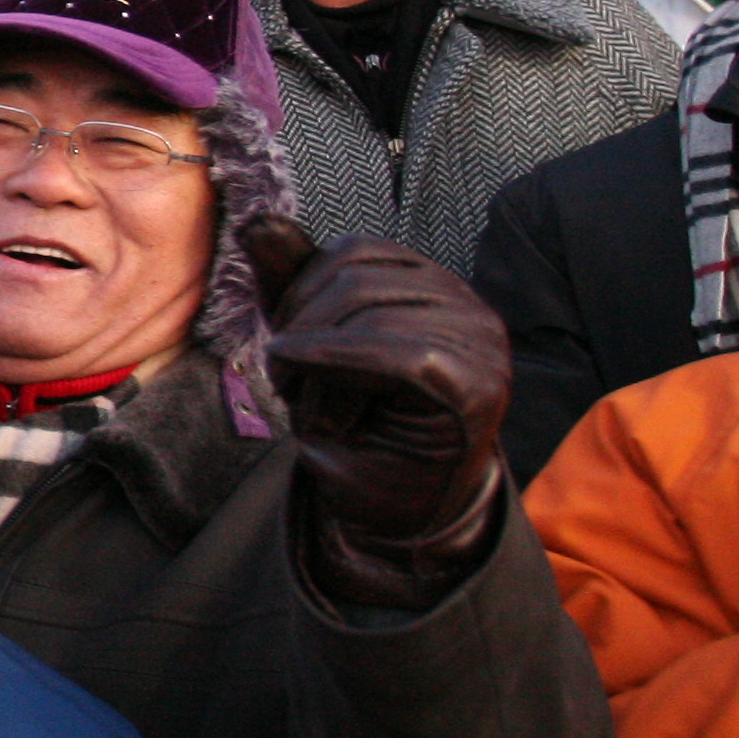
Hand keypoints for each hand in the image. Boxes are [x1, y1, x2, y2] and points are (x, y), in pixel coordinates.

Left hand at [251, 220, 510, 605]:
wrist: (394, 517)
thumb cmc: (357, 431)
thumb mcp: (309, 348)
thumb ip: (290, 283)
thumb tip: (258, 220)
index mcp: (432, 288)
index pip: (354, 251)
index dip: (300, 291)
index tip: (288, 351)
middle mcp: (467, 306)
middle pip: (357, 277)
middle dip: (302, 331)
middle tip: (297, 393)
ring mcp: (480, 342)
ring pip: (369, 312)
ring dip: (317, 367)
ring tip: (322, 413)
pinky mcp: (476, 383)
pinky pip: (394, 351)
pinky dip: (335, 368)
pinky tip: (317, 405)